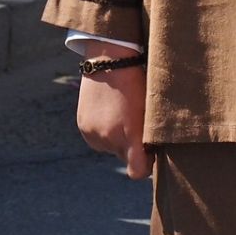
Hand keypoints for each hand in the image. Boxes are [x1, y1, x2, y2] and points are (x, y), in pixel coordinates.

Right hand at [75, 43, 148, 180]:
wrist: (110, 62)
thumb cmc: (138, 85)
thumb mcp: (149, 111)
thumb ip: (150, 137)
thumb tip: (152, 155)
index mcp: (131, 137)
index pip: (138, 172)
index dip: (146, 165)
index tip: (150, 152)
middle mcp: (109, 140)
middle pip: (124, 158)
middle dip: (131, 147)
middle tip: (136, 124)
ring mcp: (94, 134)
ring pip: (110, 148)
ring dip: (116, 139)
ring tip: (120, 114)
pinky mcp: (84, 128)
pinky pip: (97, 139)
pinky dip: (103, 131)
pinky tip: (109, 113)